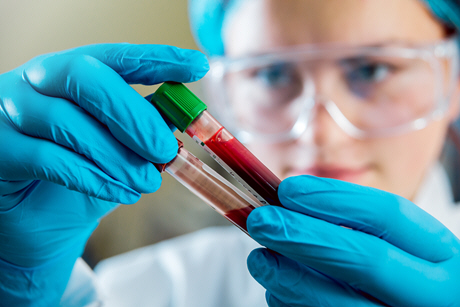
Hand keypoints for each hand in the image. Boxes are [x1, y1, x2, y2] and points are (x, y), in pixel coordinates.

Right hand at [0, 43, 208, 304]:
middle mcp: (37, 82)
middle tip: (166, 150)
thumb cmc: (83, 173)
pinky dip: (94, 178)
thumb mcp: (120, 147)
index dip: (157, 59)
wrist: (40, 222)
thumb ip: (143, 126)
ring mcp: (10, 112)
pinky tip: (122, 192)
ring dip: (118, 158)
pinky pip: (49, 160)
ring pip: (68, 123)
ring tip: (148, 182)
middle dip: (135, 117)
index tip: (197, 66)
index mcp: (71, 72)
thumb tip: (180, 118)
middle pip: (86, 78)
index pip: (115, 56)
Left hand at [247, 176, 459, 306]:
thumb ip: (354, 224)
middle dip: (305, 236)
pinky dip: (295, 304)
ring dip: (290, 278)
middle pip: (366, 259)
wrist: (420, 305)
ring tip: (260, 259)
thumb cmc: (404, 271)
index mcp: (440, 252)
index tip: (287, 189)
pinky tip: (279, 289)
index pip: (387, 215)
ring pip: (342, 304)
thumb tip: (290, 201)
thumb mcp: (399, 243)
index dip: (332, 198)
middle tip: (261, 221)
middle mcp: (433, 292)